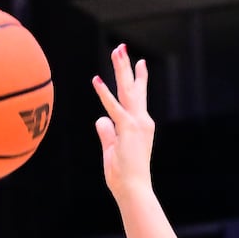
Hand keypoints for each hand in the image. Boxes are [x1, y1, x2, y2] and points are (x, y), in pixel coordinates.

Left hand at [91, 43, 153, 201]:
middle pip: (133, 88)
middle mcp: (142, 120)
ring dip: (120, 70)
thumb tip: (100, 119)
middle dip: (127, 67)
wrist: (134, 189)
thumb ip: (107, 133)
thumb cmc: (124, 175)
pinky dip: (104, 94)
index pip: (137, 98)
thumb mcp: (112, 150)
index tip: (139, 62)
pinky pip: (113, 108)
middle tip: (121, 48)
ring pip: (126, 91)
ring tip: (116, 51)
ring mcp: (136, 124)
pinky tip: (96, 80)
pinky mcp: (127, 129)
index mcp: (140, 125)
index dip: (138, 79)